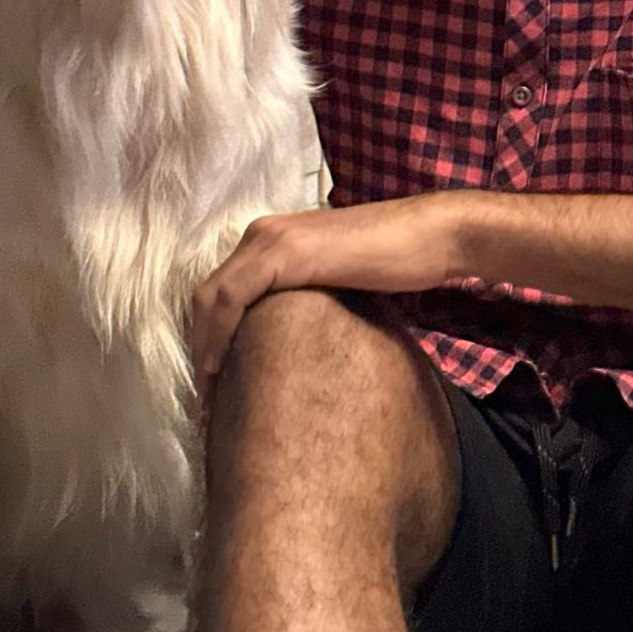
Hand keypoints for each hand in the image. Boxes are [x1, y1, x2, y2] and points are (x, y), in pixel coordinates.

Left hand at [190, 195, 461, 397]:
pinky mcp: (285, 252)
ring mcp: (272, 239)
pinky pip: (232, 294)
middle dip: (200, 345)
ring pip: (212, 295)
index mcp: (274, 240)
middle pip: (208, 295)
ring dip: (203, 345)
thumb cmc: (396, 263)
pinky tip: (219, 366)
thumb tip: (296, 345)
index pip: (223, 290)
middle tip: (205, 398)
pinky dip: (218, 332)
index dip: (210, 335)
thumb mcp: (339, 284)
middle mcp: (263, 233)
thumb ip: (309, 301)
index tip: (214, 383)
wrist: (432, 237)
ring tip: (209, 395)